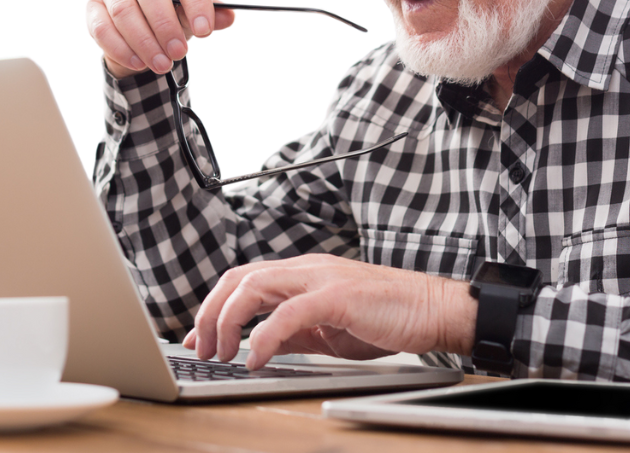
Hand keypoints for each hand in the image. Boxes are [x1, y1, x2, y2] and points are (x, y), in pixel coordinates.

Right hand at [83, 0, 236, 77]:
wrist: (141, 19)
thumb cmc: (174, 10)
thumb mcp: (195, 13)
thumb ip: (212, 15)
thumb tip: (227, 18)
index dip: (197, 3)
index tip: (206, 32)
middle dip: (166, 25)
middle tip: (179, 52)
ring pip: (124, 10)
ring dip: (144, 42)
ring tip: (162, 64)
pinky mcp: (93, 5)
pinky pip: (102, 27)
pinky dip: (121, 48)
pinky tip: (139, 63)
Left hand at [182, 254, 476, 369]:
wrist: (432, 310)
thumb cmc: (387, 317)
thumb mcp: (329, 330)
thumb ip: (293, 333)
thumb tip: (258, 346)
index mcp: (303, 275)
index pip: (244, 281)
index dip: (214, 308)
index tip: (197, 338)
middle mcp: (306, 269)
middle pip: (239, 278)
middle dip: (210, 313)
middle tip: (202, 349)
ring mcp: (321, 278)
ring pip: (255, 286)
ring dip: (229, 321)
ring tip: (223, 353)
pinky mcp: (337, 296)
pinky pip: (288, 313)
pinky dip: (264, 336)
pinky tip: (255, 359)